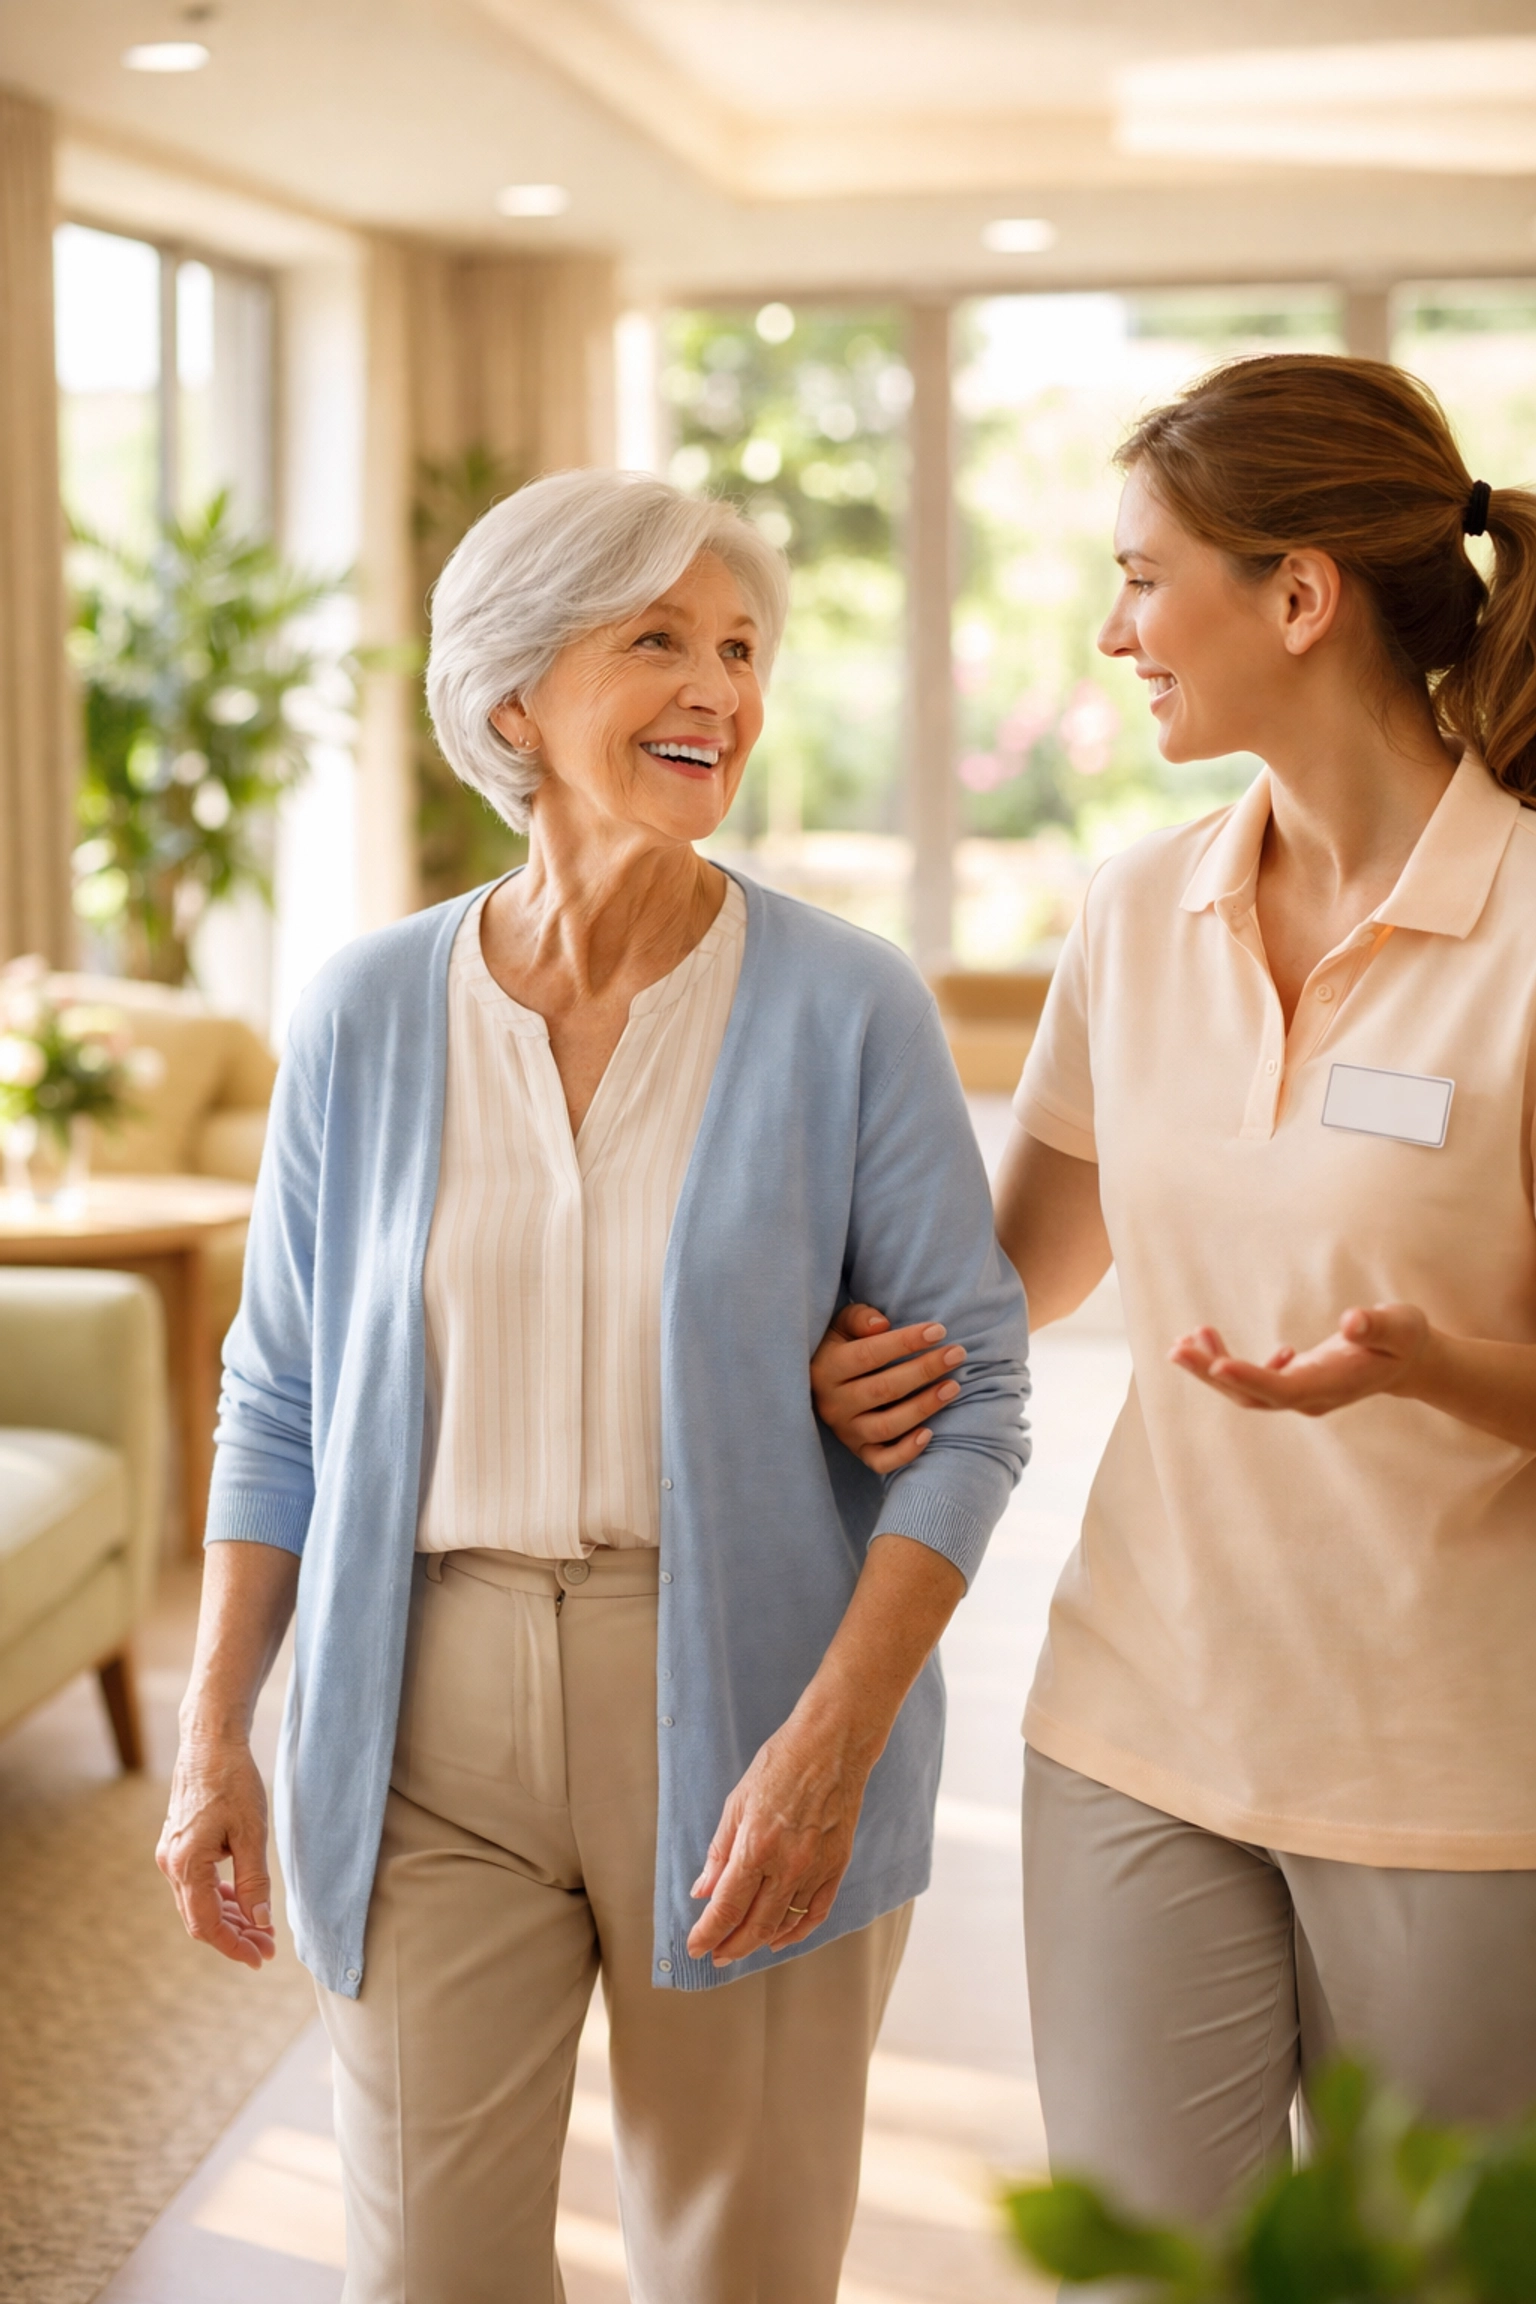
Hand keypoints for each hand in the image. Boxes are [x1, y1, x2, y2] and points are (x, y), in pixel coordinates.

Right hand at [157, 1735, 276, 1969]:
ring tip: (261, 1929)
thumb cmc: (232, 1782)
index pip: (207, 1925)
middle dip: (235, 1937)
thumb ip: (254, 1881)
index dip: (234, 1946)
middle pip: (201, 1919)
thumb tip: (260, 1923)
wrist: (210, 1742)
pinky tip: (244, 1901)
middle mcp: (171, 1864)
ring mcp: (171, 1854)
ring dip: (229, 1919)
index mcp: (186, 1865)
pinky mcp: (178, 1844)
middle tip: (268, 1946)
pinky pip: (197, 1884)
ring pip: (199, 1903)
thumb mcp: (252, 1833)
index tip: (261, 1958)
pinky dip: (221, 1897)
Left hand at [686, 1709, 873, 1966]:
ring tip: (742, 1946)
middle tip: (716, 1954)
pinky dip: (797, 1931)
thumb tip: (703, 1890)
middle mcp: (788, 1865)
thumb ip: (720, 1852)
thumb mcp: (737, 1802)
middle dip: (731, 1946)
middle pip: (755, 1925)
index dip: (708, 1933)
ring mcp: (816, 1868)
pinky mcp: (837, 1866)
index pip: (726, 1908)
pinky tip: (781, 1936)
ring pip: (785, 1924)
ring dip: (760, 1941)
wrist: (831, 1745)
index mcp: (756, 1847)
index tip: (696, 1947)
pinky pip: (816, 1912)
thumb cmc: (781, 1764)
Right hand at [810, 1303, 966, 1473]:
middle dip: (924, 1370)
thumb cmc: (839, 1347)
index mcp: (826, 1369)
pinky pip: (881, 1461)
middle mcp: (833, 1403)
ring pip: (887, 1426)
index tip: (938, 1330)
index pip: (869, 1355)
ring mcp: (846, 1431)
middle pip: (884, 1390)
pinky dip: (905, 1452)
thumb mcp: (839, 1326)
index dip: (905, 1342)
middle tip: (957, 1354)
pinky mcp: (858, 1451)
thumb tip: (881, 1324)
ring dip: (923, 1407)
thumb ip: (857, 1318)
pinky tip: (930, 1433)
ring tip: (953, 1387)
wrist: (818, 1383)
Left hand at [1168, 1303, 1430, 1417]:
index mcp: (1332, 1385)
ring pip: (1246, 1392)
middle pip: (1252, 1397)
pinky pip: (1251, 1381)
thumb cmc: (1403, 1339)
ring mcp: (1299, 1395)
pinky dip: (1228, 1362)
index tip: (1217, 1365)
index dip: (1250, 1379)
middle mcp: (1310, 1398)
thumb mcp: (1400, 1326)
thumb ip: (1377, 1325)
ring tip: (1182, 1342)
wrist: (1408, 1361)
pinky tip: (1213, 1339)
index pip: (1283, 1391)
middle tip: (1176, 1349)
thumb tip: (1352, 1322)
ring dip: (1211, 1369)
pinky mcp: (1293, 1385)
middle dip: (1212, 1375)